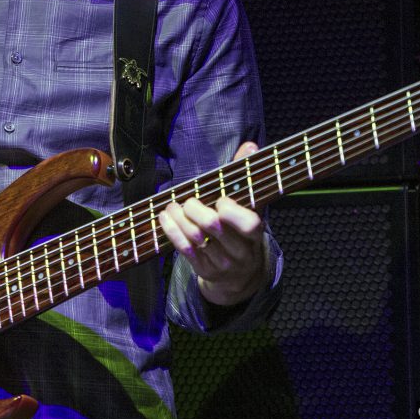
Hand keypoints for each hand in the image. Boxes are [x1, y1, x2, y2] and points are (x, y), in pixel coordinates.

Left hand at [158, 141, 271, 305]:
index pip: (247, 224)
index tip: (219, 200)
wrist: (241, 273)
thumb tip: (250, 145)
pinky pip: (184, 249)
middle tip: (188, 201)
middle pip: (214, 227)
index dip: (230, 210)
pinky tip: (165, 218)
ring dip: (179, 218)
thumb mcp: (248, 206)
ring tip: (171, 206)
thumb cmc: (241, 230)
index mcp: (254, 233)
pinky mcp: (204, 269)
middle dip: (196, 209)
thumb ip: (245, 175)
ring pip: (196, 238)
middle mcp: (240, 250)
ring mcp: (221, 262)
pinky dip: (171, 231)